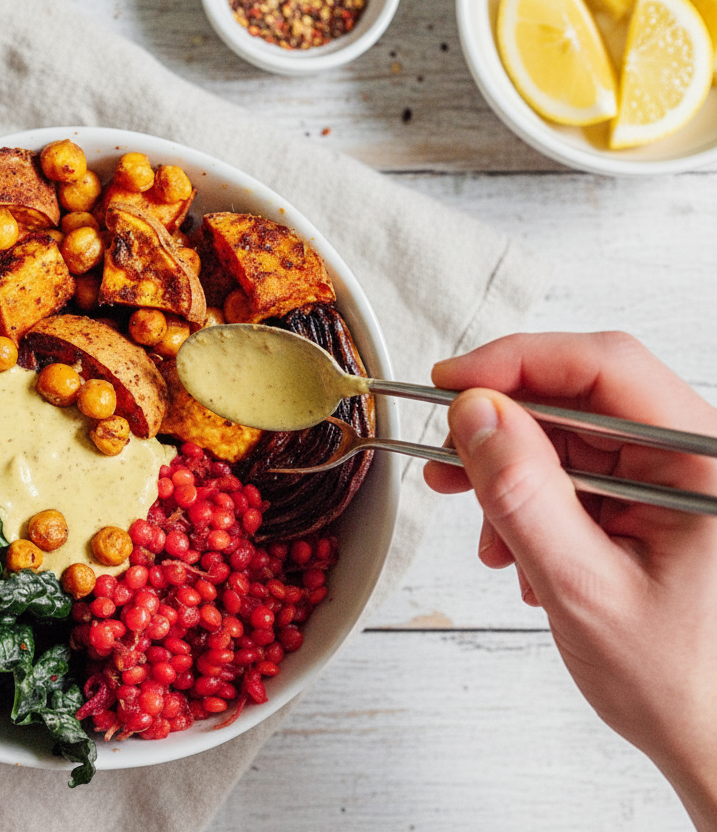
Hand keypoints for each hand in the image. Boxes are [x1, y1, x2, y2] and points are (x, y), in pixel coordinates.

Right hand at [423, 332, 716, 829]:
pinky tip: (514, 547)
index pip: (603, 368)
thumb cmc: (675, 679)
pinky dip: (527, 499)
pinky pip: (572, 471)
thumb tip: (474, 414)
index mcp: (702, 461)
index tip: (448, 385)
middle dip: (502, 424)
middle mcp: (692, 455)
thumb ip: (523, 494)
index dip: (517, 364)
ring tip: (478, 522)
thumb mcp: (582, 586)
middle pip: (580, 395)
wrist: (709, 735)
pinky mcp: (646, 498)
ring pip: (568, 433)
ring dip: (509, 471)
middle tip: (443, 455)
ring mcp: (669, 476)